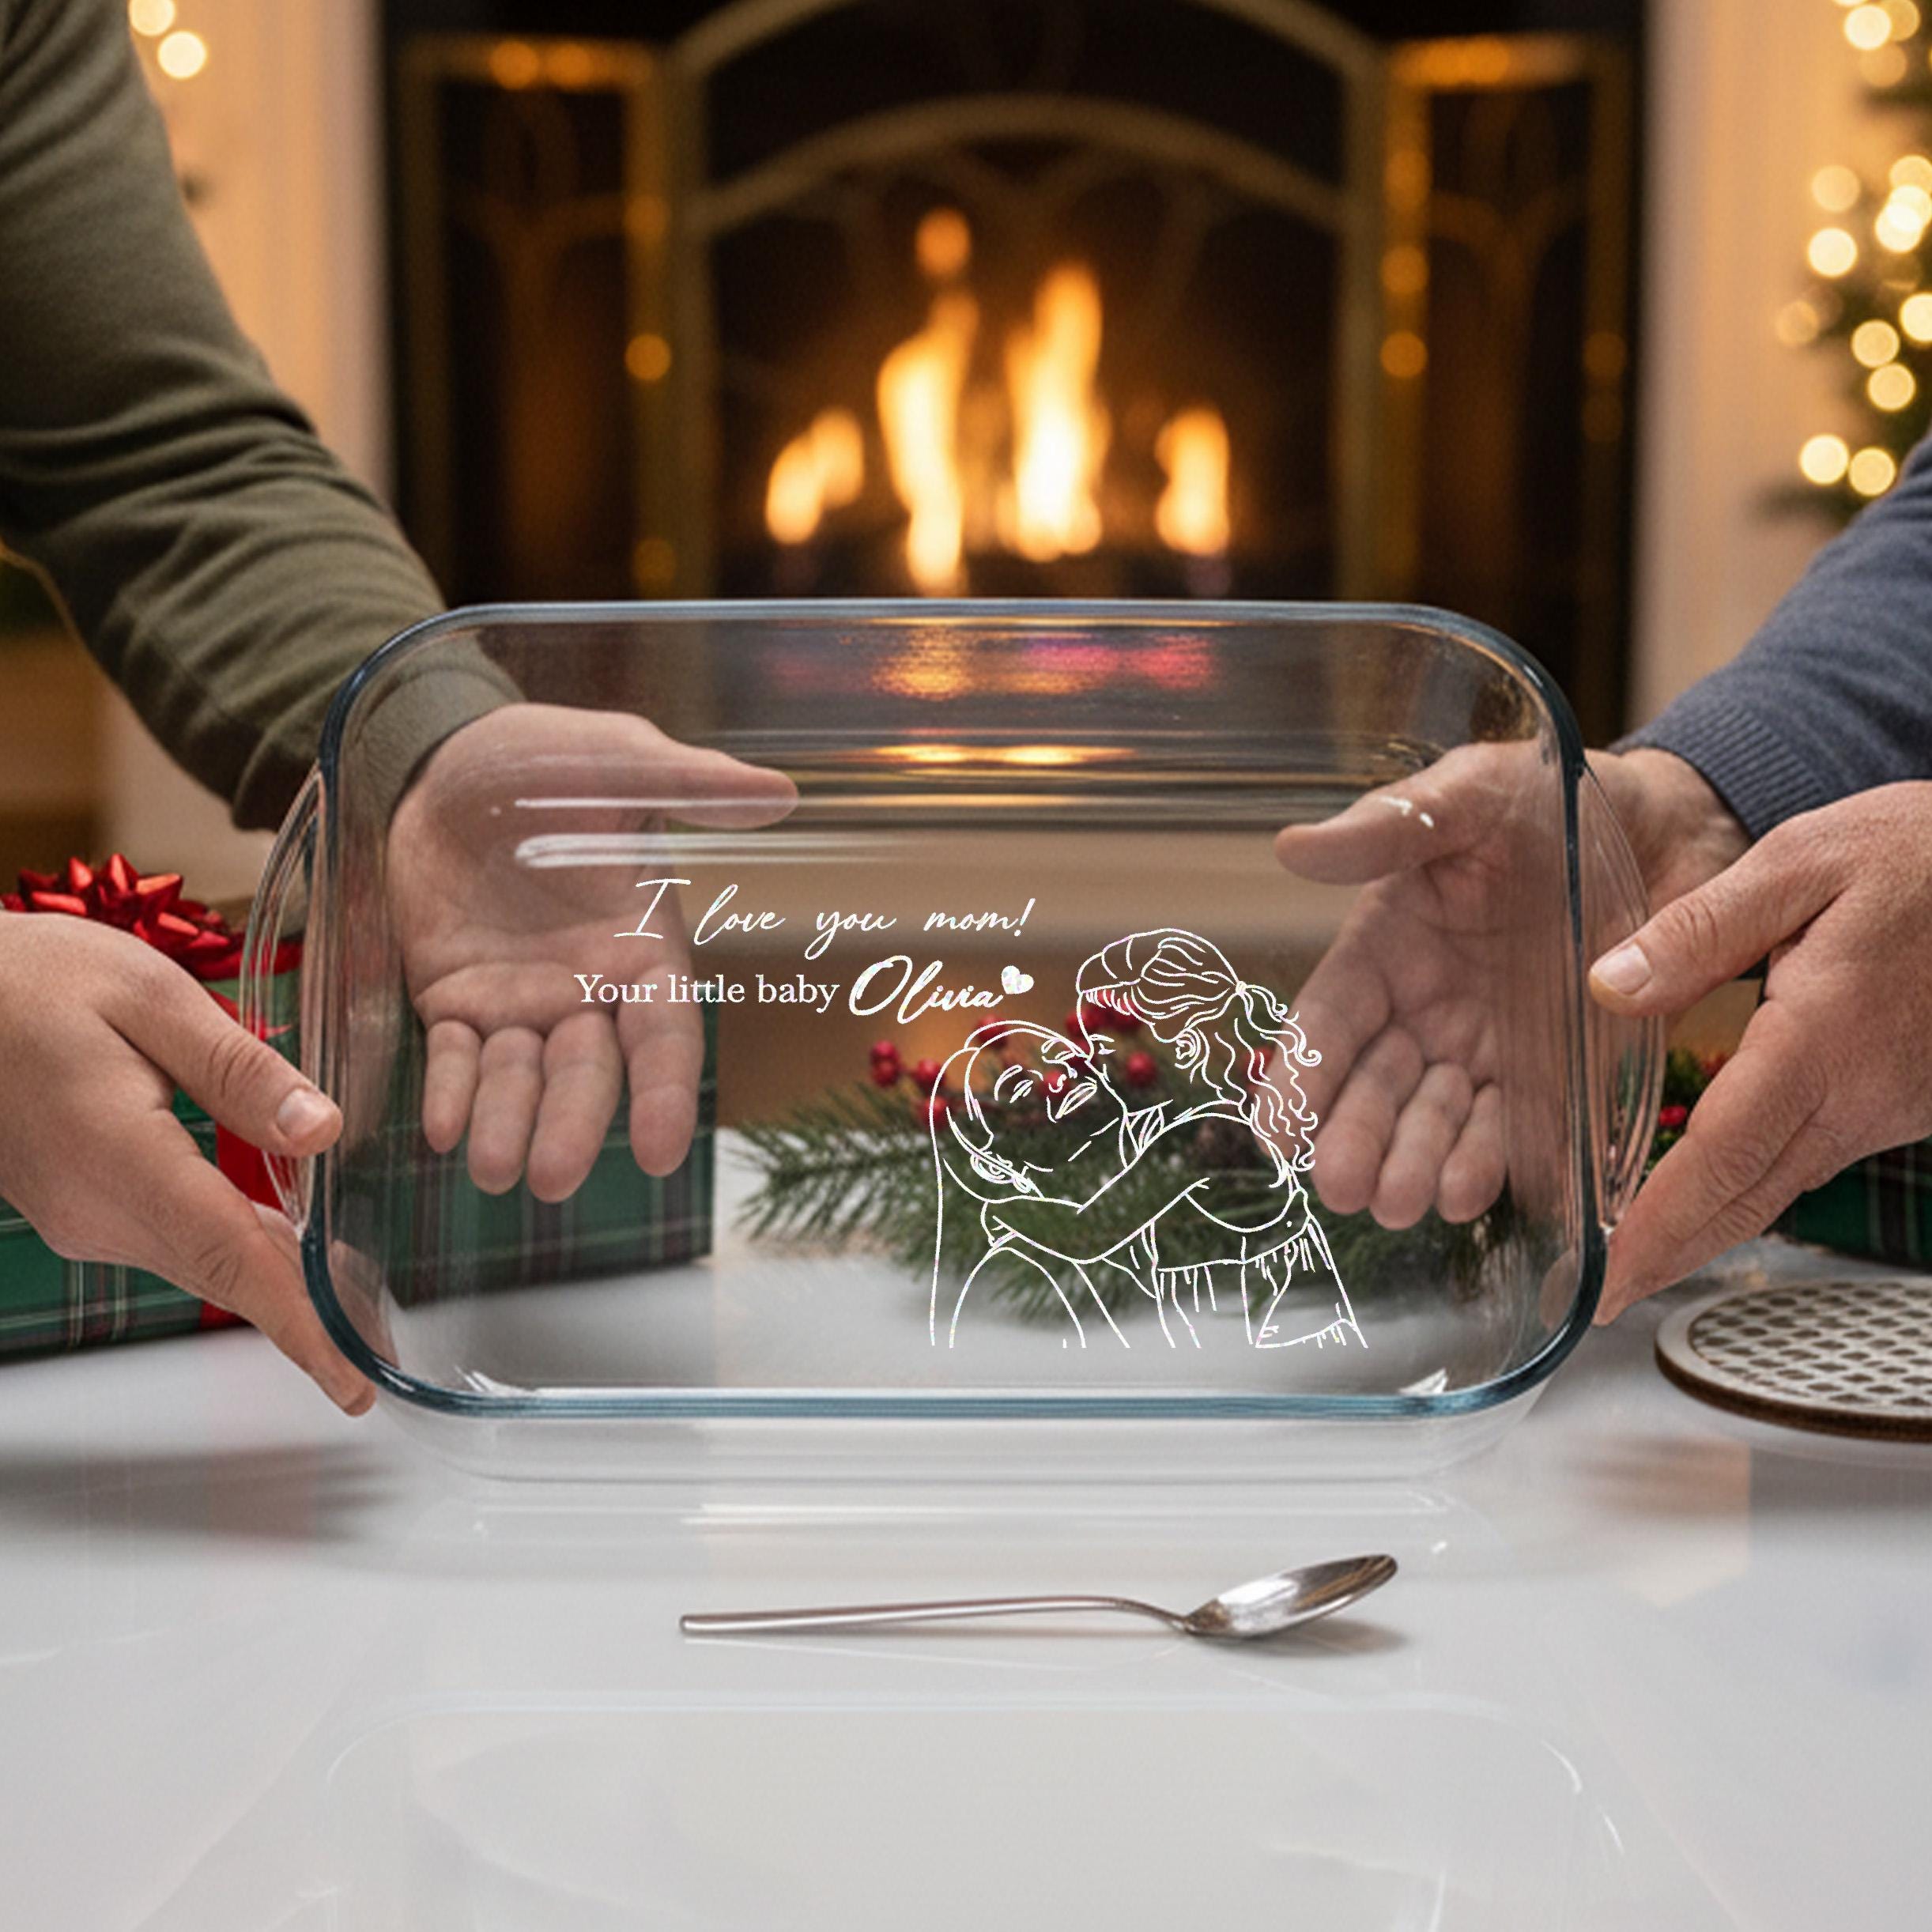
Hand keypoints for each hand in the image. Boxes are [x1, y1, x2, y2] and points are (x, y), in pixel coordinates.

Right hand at [0, 914, 367, 1411]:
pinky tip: (291, 1247)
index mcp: (121, 1158)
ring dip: (279, 1286)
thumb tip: (324, 1130)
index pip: (231, 1258)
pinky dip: (240, 1253)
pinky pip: (179, 1242)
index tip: (350, 1381)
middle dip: (310, 1318)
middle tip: (383, 1345)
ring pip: (205, 1264)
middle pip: (227, 1276)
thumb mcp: (149, 997)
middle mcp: (99, 1210)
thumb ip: (240, 1070)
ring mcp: (86, 1216)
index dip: (300, 1324)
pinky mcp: (85, 1206)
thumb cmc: (34, 983)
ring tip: (359, 1305)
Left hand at [387, 704, 795, 1198]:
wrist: (437, 759)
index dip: (667, 1093)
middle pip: (591, 1075)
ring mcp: (520, 1001)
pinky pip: (455, 1057)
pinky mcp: (454, 998)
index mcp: (641, 945)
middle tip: (551, 1177)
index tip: (666, 1153)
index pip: (666, 1034)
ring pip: (521, 1080)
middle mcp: (587, 988)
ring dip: (507, 1125)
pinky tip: (440, 1126)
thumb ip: (689, 783)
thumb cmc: (541, 758)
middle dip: (574, 1127)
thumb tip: (779, 794)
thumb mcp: (614, 762)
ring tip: (490, 1168)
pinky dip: (450, 1092)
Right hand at [1274, 743, 1744, 1229]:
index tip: (1275, 1133)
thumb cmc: (1552, 798)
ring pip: (1433, 1129)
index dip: (1299, 1080)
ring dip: (1414, 1168)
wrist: (1670, 825)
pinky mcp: (1555, 1085)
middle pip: (1372, 1093)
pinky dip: (1489, 1171)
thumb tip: (1293, 847)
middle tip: (1344, 1187)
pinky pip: (1513, 1139)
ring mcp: (1487, 1056)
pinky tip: (1472, 1192)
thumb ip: (1389, 827)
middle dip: (1353, 1143)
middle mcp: (1425, 1015)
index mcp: (1386, 949)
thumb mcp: (1470, 793)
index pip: (1328, 1025)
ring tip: (1407, 1200)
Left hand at [1589, 782, 1931, 1318]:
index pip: (1724, 1159)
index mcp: (1821, 1041)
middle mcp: (1860, 1096)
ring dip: (1708, 1225)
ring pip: (1783, 1187)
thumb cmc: (1922, 856)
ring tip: (1633, 1250)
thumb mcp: (1802, 862)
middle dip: (1672, 1254)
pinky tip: (1705, 1185)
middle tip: (1602, 1296)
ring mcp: (1890, 1109)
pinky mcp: (1903, 1103)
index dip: (1662, 1226)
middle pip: (1749, 1198)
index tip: (1610, 1276)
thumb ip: (1698, 931)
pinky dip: (1752, 1185)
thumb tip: (1609, 987)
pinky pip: (1814, 1158)